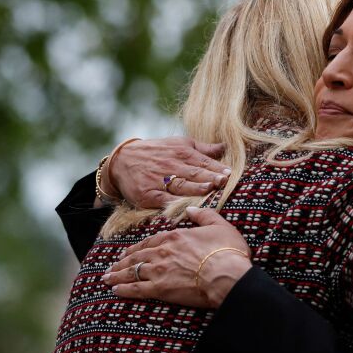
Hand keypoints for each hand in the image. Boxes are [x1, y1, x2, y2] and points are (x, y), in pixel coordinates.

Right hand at [100, 136, 230, 208]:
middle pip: (193, 173)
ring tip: (209, 189)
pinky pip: (163, 200)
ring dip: (196, 188)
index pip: (202, 161)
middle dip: (209, 177)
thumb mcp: (178, 144)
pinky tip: (186, 207)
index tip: (229, 173)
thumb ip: (203, 149)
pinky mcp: (148, 194)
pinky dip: (174, 203)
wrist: (122, 161)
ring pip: (180, 185)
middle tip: (224, 181)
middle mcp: (171, 166)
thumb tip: (225, 146)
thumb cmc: (157, 152)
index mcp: (181, 153)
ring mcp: (159, 181)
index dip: (216, 167)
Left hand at [103, 207, 251, 307]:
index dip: (138, 247)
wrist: (227, 275)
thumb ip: (203, 216)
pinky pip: (136, 289)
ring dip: (118, 275)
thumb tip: (191, 209)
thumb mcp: (219, 226)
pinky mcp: (160, 289)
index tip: (130, 251)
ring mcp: (159, 270)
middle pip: (137, 256)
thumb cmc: (227, 252)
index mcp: (175, 237)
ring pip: (132, 271)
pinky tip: (115, 290)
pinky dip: (124, 289)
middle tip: (112, 267)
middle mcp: (162, 252)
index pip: (150, 241)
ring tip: (107, 278)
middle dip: (122, 261)